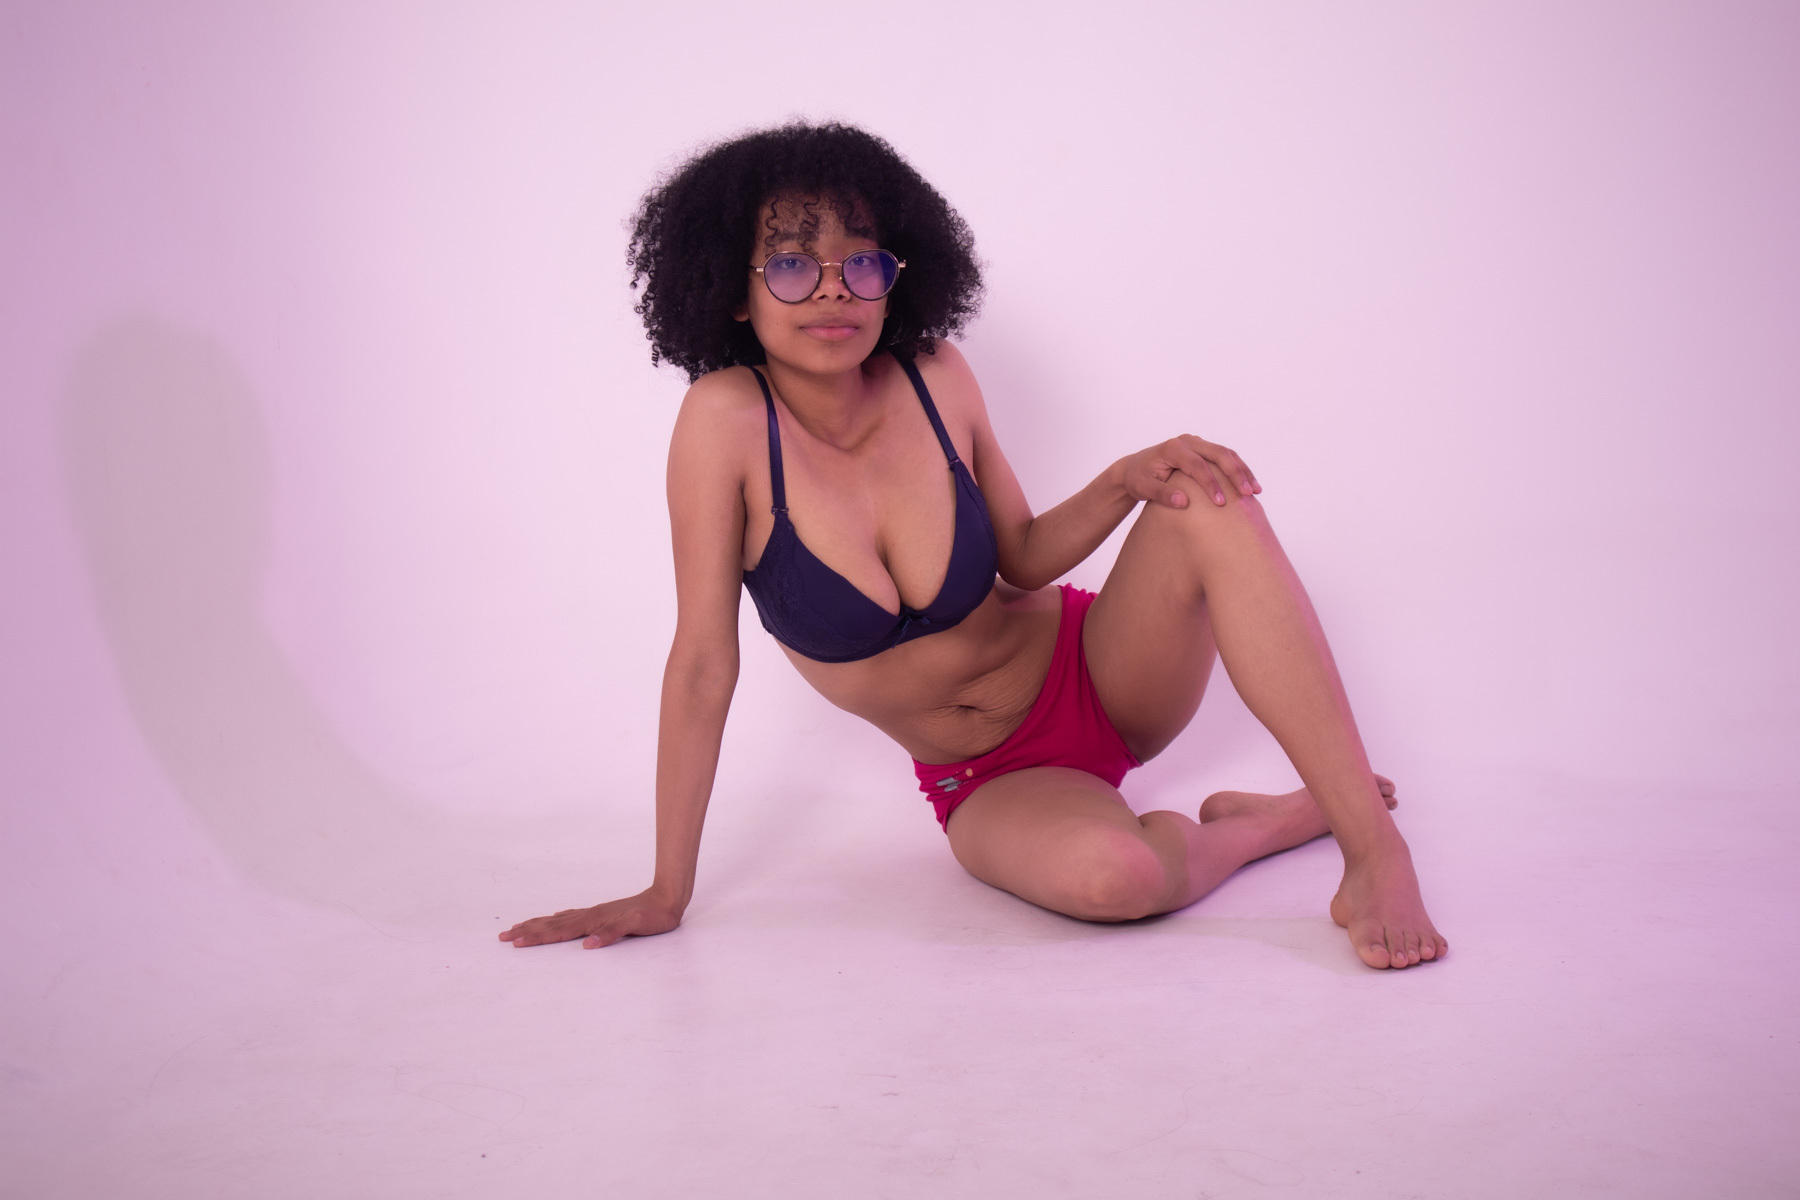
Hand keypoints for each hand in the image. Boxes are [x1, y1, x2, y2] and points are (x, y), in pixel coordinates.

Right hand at [498, 889, 683, 949]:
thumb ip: (612, 934)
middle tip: (502, 936)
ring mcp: (594, 913)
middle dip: (526, 931)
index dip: (535, 937)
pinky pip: (569, 917)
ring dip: (537, 924)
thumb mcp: (636, 926)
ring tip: (518, 927)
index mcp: (593, 921)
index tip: (514, 942)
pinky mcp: (601, 914)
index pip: (558, 931)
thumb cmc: (653, 916)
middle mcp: (589, 916)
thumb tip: (587, 945)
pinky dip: (555, 920)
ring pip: (557, 919)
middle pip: (550, 924)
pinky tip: (553, 919)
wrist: (667, 898)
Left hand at [1121, 434, 1259, 508]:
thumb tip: (1184, 502)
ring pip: (1226, 453)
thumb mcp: (1144, 488)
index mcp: (1173, 448)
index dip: (1211, 484)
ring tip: (1255, 491)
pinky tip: (1249, 485)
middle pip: (1218, 454)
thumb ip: (1162, 494)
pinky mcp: (1203, 450)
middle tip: (1248, 494)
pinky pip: (1225, 457)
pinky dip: (1239, 470)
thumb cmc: (1138, 479)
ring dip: (1243, 471)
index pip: (1197, 465)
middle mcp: (1187, 442)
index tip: (1221, 503)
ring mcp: (1197, 444)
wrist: (1135, 468)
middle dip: (1236, 474)